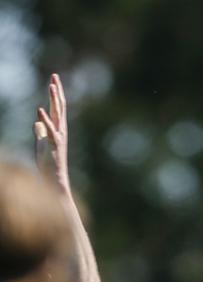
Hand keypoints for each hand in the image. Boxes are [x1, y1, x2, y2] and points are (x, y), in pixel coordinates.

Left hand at [34, 73, 69, 192]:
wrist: (55, 179)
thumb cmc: (49, 164)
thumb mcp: (42, 144)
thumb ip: (40, 132)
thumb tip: (37, 123)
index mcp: (58, 129)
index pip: (57, 108)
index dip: (56, 94)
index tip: (54, 80)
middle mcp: (60, 131)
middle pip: (59, 107)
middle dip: (56, 91)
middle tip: (55, 76)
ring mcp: (58, 137)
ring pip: (57, 115)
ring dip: (54, 100)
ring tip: (51, 86)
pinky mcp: (53, 145)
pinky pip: (49, 130)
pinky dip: (44, 119)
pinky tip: (40, 109)